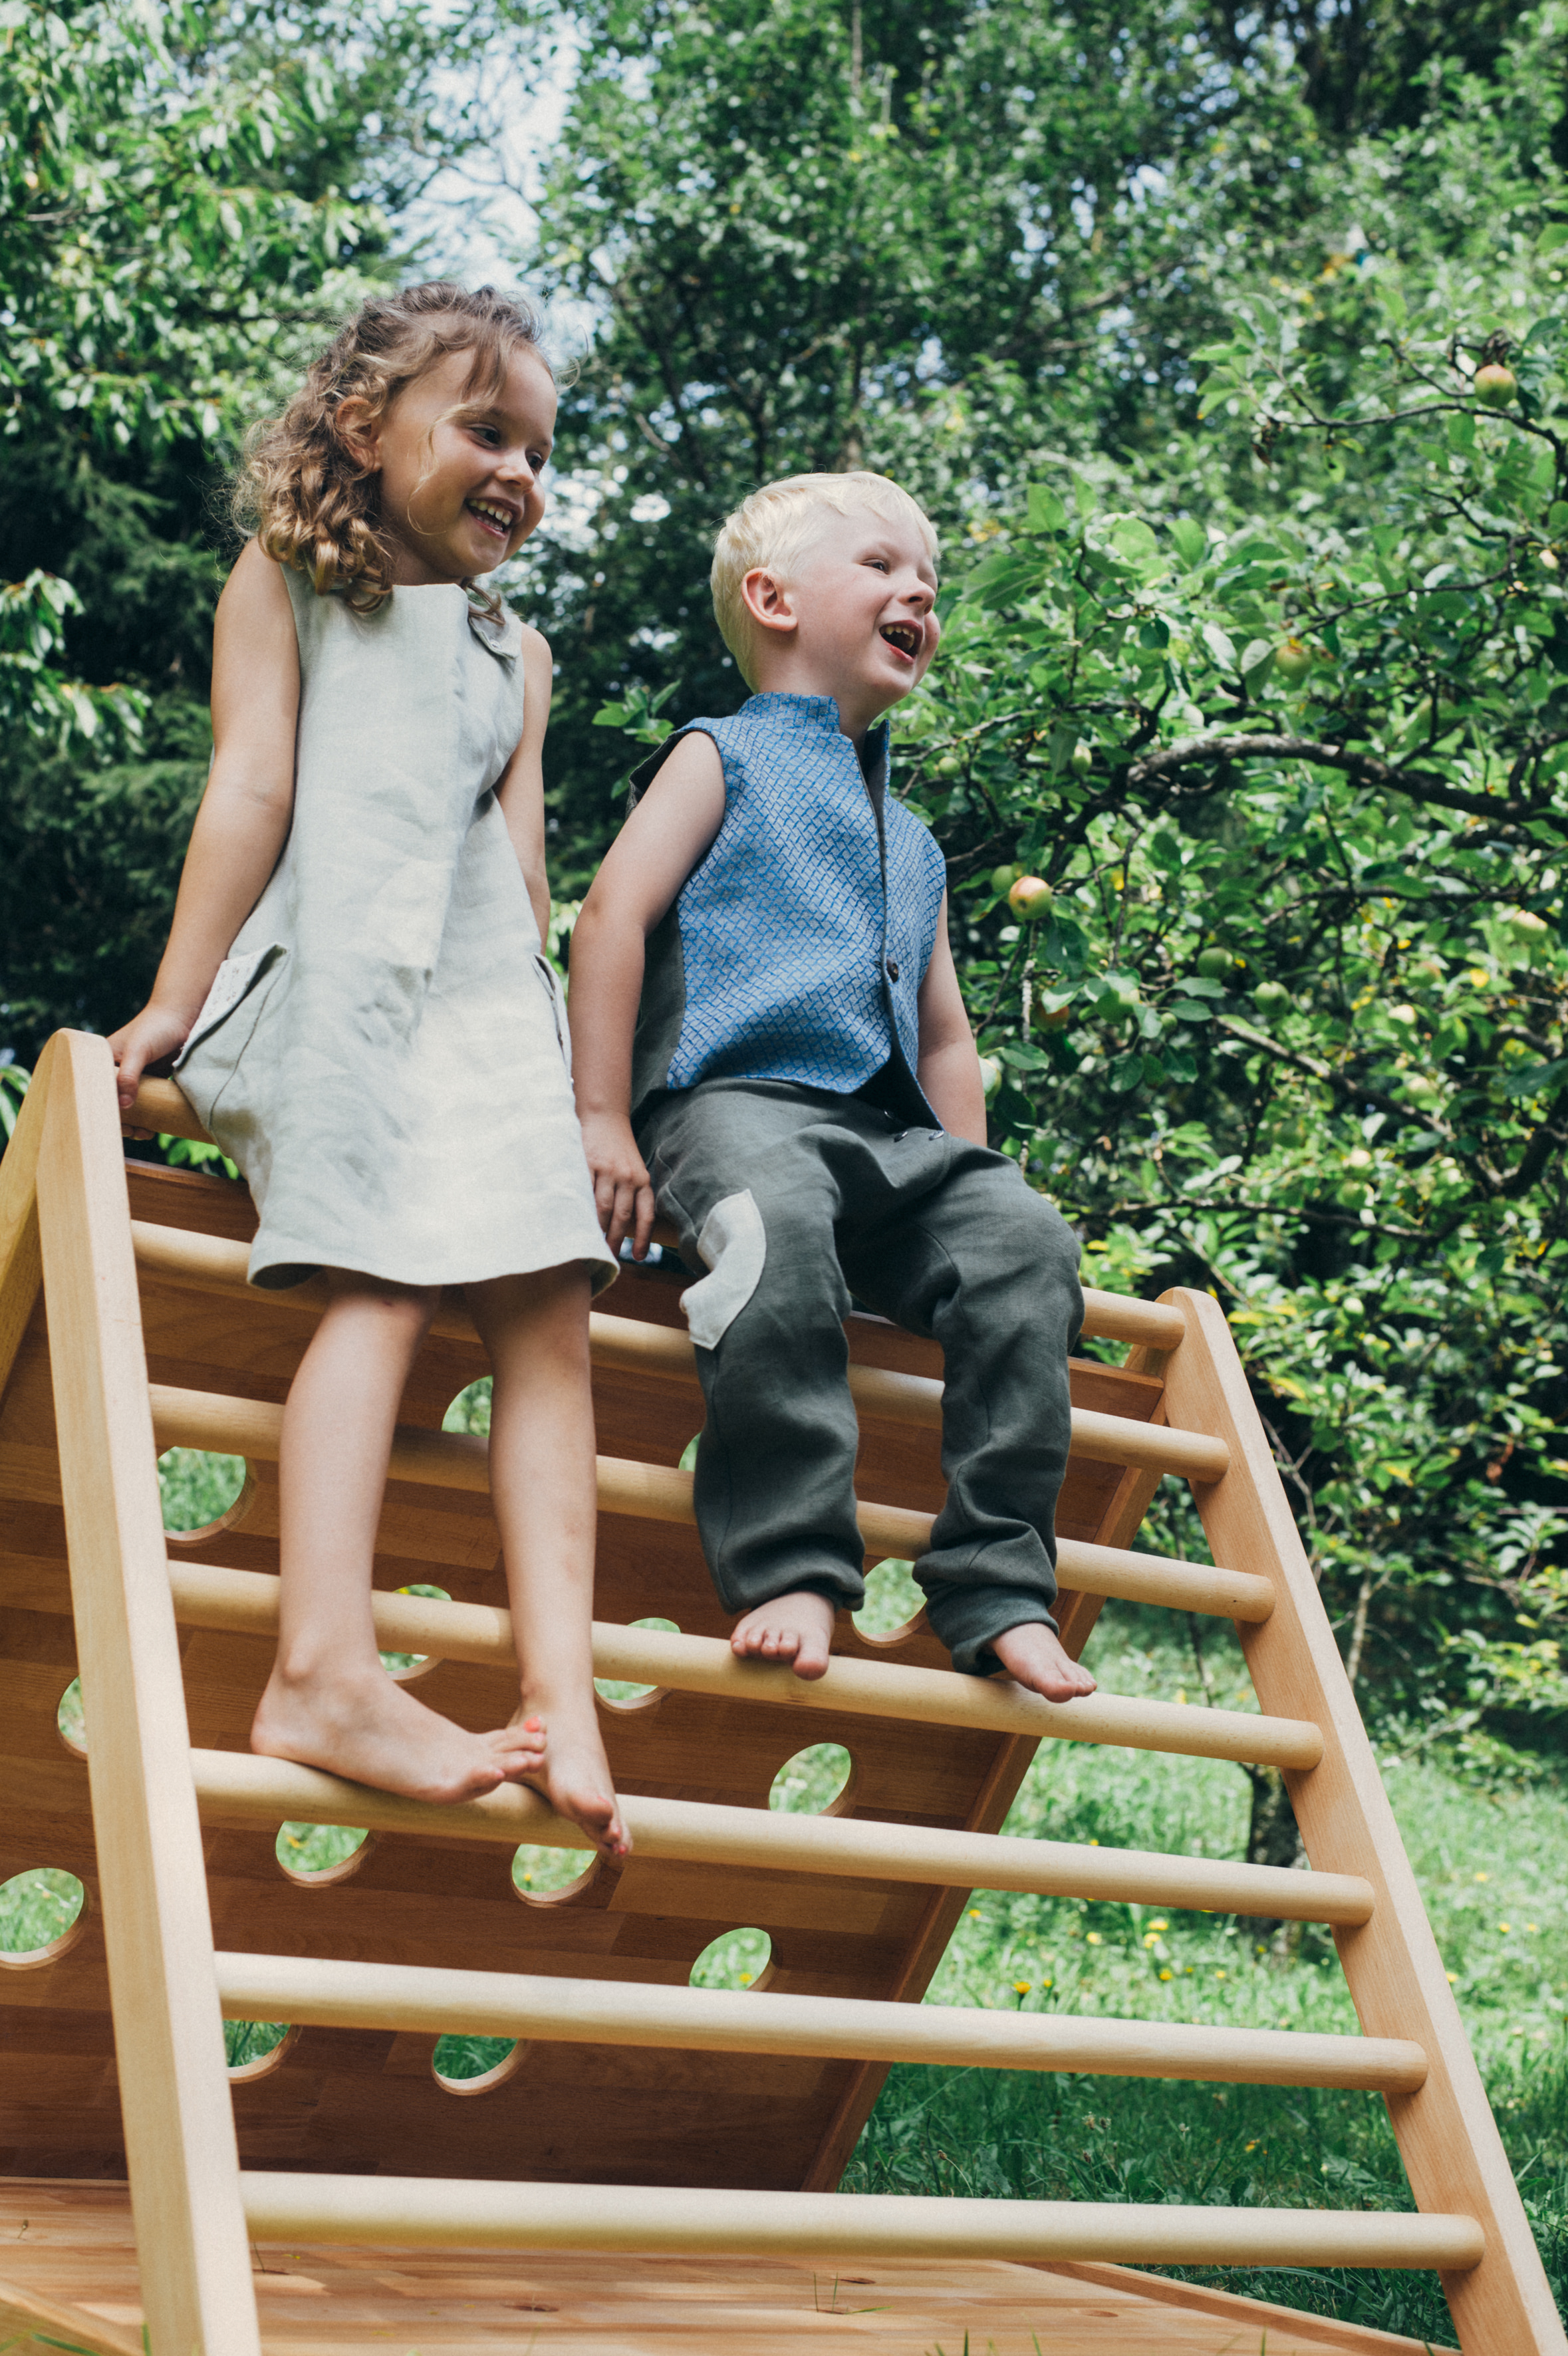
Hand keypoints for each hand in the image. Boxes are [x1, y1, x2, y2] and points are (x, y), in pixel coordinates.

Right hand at [108, 1003, 192, 1130]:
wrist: (183, 1015)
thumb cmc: (156, 1027)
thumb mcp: (138, 1050)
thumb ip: (129, 1075)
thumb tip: (124, 1106)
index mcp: (103, 1061)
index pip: (95, 1092)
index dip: (102, 1112)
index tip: (114, 1127)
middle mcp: (116, 1070)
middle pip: (112, 1103)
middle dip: (121, 1121)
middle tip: (135, 1132)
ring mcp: (135, 1076)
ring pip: (130, 1106)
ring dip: (136, 1122)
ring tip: (146, 1133)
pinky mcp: (152, 1080)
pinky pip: (147, 1102)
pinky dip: (149, 1115)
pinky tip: (155, 1126)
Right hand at [579, 1110, 655, 1259]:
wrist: (604, 1116)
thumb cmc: (617, 1149)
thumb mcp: (632, 1169)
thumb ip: (630, 1194)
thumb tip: (621, 1228)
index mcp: (642, 1180)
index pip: (646, 1215)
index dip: (644, 1238)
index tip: (639, 1256)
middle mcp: (628, 1176)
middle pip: (622, 1216)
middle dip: (616, 1240)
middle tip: (608, 1257)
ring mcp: (608, 1170)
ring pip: (603, 1207)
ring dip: (597, 1229)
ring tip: (591, 1244)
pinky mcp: (588, 1163)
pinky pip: (584, 1191)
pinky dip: (580, 1208)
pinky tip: (575, 1221)